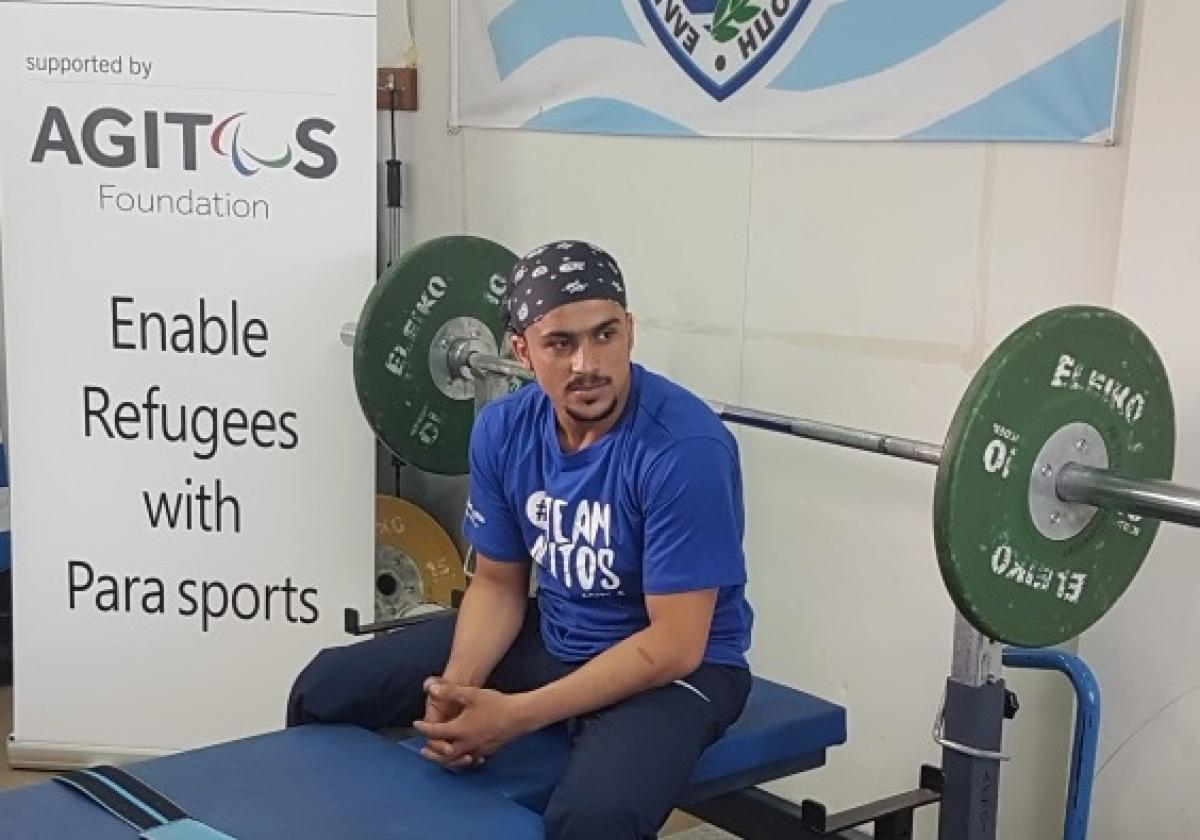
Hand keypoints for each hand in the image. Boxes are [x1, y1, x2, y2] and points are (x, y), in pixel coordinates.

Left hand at [414, 680, 530, 768]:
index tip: (416, 724)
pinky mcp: (488, 751)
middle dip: (432, 752)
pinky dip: (461, 759)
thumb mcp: (471, 694)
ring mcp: (478, 750)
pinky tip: (462, 755)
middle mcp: (467, 744)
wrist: (520, 716)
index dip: (424, 728)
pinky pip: (470, 759)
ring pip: (457, 760)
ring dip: (444, 758)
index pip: (436, 732)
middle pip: (443, 754)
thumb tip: (431, 690)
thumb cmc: (495, 703)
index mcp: (460, 730)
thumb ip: (450, 692)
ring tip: (440, 754)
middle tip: (423, 749)